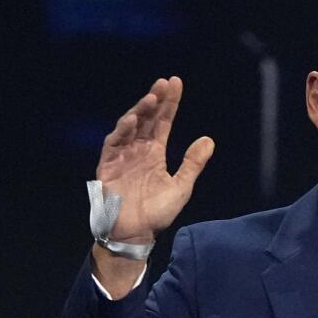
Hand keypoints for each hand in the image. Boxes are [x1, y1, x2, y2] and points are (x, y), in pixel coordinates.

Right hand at [95, 76, 214, 244]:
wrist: (135, 234)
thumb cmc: (157, 213)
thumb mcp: (181, 186)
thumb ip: (193, 163)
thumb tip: (209, 139)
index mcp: (155, 153)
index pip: (163, 122)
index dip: (169, 103)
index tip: (176, 83)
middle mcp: (138, 150)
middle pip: (147, 119)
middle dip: (155, 100)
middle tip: (164, 83)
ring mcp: (122, 156)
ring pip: (130, 127)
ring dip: (140, 111)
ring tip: (152, 97)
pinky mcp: (108, 165)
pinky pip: (114, 143)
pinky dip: (123, 131)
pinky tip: (134, 120)